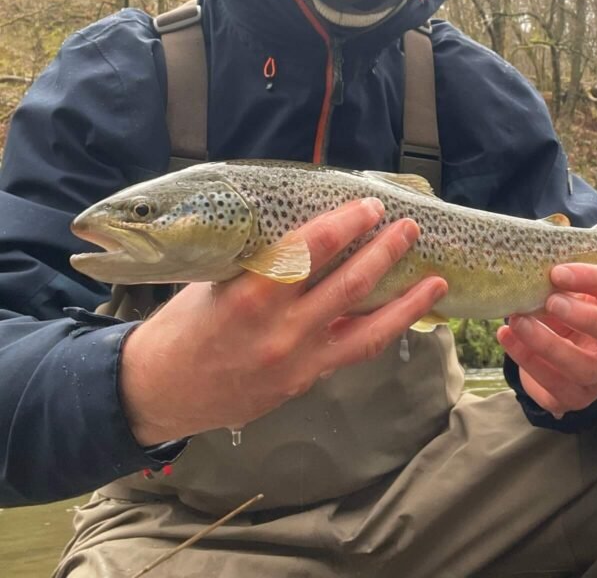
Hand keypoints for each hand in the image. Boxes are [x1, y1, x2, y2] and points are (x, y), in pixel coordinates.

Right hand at [119, 197, 446, 444]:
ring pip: (366, 330)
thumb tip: (308, 228)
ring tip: (436, 279)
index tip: (369, 205)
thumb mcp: (214, 281)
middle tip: (408, 227)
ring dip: (406, 301)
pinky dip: (382, 331)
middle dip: (385, 252)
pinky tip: (404, 314)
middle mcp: (280, 331)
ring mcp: (297, 362)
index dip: (345, 224)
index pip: (309, 251)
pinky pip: (353, 353)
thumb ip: (262, 261)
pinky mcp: (304, 383)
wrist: (160, 391)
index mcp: (249, 296)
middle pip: (349, 286)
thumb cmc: (183, 326)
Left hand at [497, 263, 596, 417]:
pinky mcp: (575, 398)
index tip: (557, 272)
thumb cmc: (561, 309)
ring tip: (516, 321)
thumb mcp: (563, 291)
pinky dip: (527, 361)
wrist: (552, 353)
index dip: (593, 278)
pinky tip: (506, 337)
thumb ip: (554, 280)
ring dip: (548, 344)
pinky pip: (554, 387)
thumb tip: (526, 265)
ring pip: (584, 368)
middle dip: (588, 318)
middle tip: (551, 302)